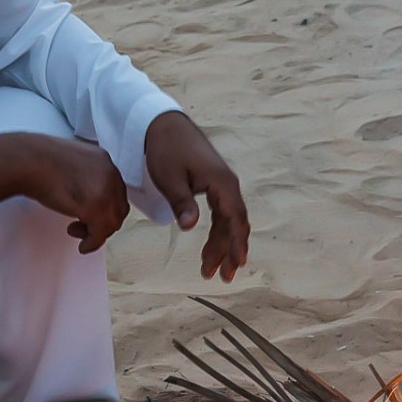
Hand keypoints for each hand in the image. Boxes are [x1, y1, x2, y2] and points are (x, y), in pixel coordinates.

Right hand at [0, 132, 130, 253]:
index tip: (91, 214)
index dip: (105, 206)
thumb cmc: (39, 160)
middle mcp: (110, 173)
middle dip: (103, 220)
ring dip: (97, 232)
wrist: (28, 161)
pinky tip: (83, 246)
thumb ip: (84, 177)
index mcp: (104, 160)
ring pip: (112, 221)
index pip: (115, 189)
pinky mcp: (95, 207)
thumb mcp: (71, 163)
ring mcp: (105, 190)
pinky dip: (93, 243)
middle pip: (118, 206)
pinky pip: (100, 232)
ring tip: (77, 233)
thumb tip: (85, 196)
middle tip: (84, 226)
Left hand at [145, 111, 250, 281]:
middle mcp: (228, 184)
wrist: (163, 124)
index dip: (237, 242)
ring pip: (228, 221)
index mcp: (222, 183)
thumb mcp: (170, 178)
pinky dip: (218, 232)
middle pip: (234, 224)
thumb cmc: (166, 149)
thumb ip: (182, 202)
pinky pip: (222, 213)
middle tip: (222, 277)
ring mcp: (222, 184)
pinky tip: (213, 246)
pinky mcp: (213, 184)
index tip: (238, 263)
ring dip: (223, 245)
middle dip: (230, 251)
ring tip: (212, 269)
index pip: (235, 218)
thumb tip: (189, 226)